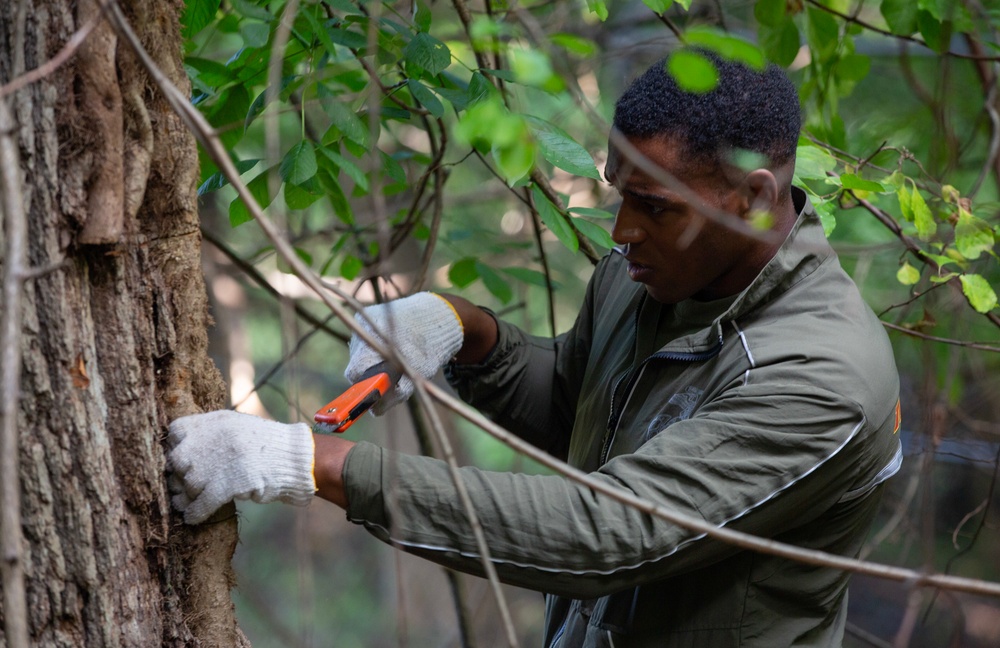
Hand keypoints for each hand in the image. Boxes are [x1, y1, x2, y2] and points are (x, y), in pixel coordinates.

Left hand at [166, 410, 315, 523]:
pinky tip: (191, 518)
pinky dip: (194, 513)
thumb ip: (211, 431)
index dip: (176, 445)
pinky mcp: (226, 486)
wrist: (292, 458)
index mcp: (215, 422)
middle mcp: (212, 439)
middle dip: (179, 473)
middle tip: (183, 482)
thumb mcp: (237, 425)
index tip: (182, 456)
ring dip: (185, 496)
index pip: (176, 430)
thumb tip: (183, 445)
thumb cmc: (265, 443)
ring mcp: (218, 463)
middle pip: (178, 460)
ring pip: (188, 484)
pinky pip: (201, 504)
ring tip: (183, 502)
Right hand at [345, 292, 463, 413]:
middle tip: (386, 375)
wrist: (435, 316)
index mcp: (376, 343)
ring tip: (391, 355)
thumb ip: (394, 394)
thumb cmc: (426, 350)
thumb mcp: (415, 376)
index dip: (362, 385)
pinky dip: (373, 344)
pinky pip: (363, 337)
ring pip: (358, 349)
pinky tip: (387, 343)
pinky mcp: (365, 312)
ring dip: (371, 357)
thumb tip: (374, 409)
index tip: (371, 391)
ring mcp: (363, 318)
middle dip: (369, 372)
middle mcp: (365, 327)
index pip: (355, 372)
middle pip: (355, 361)